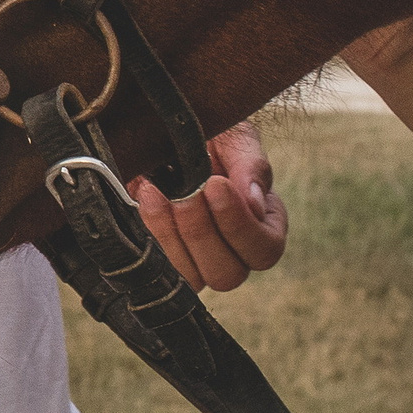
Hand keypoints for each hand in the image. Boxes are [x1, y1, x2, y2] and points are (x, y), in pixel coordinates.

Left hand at [130, 120, 288, 290]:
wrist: (170, 134)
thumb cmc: (214, 136)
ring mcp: (199, 263)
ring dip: (173, 235)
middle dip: (202, 232)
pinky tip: (147, 197)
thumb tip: (254, 203)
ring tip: (160, 192)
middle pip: (228, 274)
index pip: (265, 249)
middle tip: (188, 191)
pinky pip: (161, 267)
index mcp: (265, 224)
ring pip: (193, 277)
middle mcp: (236, 252)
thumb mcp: (237, 138)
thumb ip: (251, 165)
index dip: (240, 225)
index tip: (215, 184)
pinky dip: (152, 232)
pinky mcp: (168, 261)